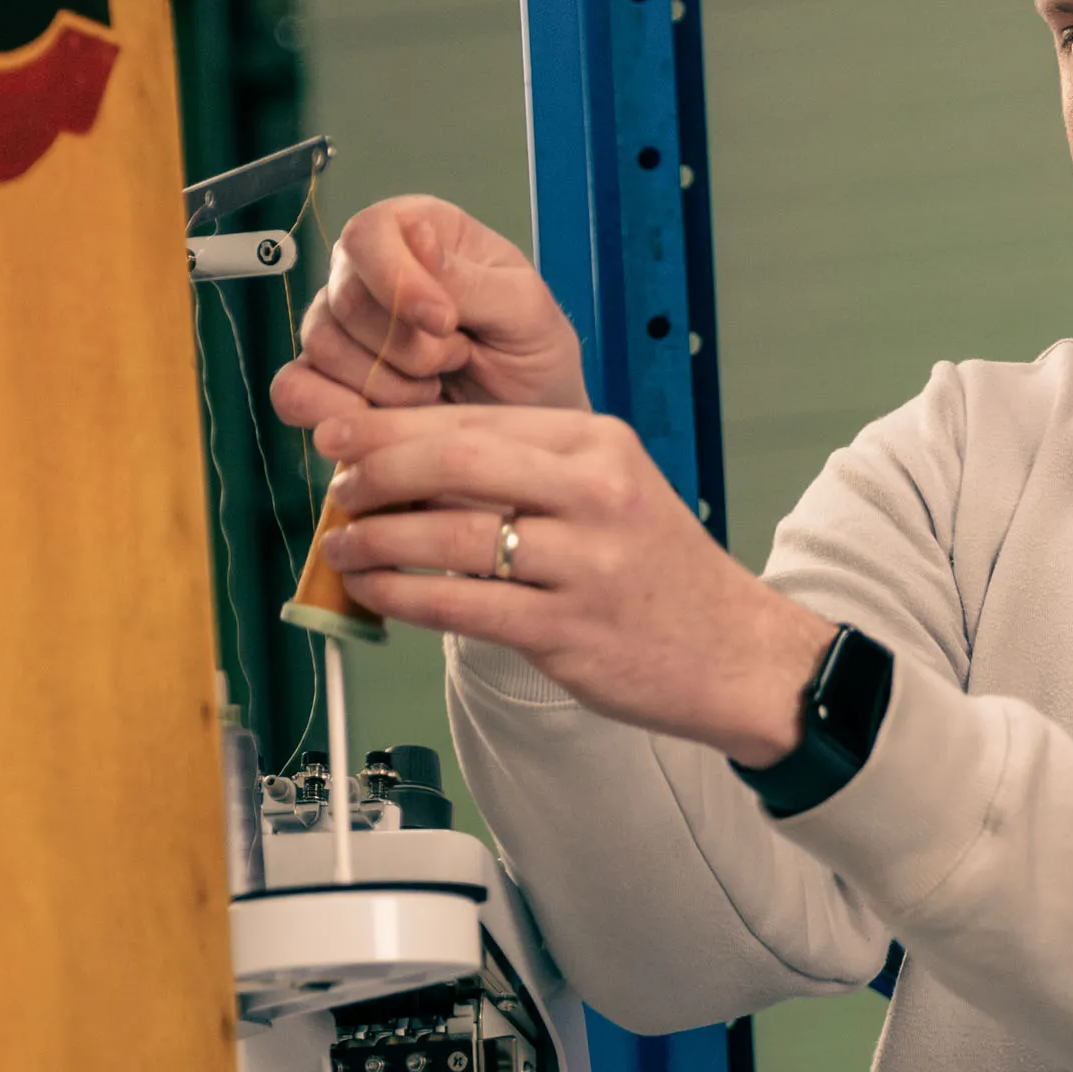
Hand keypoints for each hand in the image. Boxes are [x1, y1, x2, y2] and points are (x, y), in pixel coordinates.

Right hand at [268, 196, 589, 427]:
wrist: (524, 436)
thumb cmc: (532, 357)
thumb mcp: (526, 311)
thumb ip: (471, 279)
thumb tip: (418, 237)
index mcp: (418, 231)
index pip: (368, 235)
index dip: (397, 281)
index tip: (444, 323)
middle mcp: (368, 272)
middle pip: (343, 299)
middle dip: (406, 348)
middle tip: (458, 362)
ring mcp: (341, 327)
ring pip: (320, 347)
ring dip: (385, 386)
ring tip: (436, 390)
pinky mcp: (325, 381)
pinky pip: (295, 391)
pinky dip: (338, 412)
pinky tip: (389, 420)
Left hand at [312, 404, 836, 764]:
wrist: (736, 652)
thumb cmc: (656, 572)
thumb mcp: (610, 491)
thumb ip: (527, 472)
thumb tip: (412, 464)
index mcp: (598, 445)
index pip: (477, 419)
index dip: (394, 427)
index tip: (340, 434)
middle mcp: (595, 493)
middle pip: (457, 461)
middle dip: (377, 471)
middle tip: (336, 489)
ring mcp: (585, 563)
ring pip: (451, 536)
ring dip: (378, 540)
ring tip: (342, 546)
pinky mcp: (568, 631)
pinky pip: (462, 607)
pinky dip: (404, 597)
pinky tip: (375, 593)